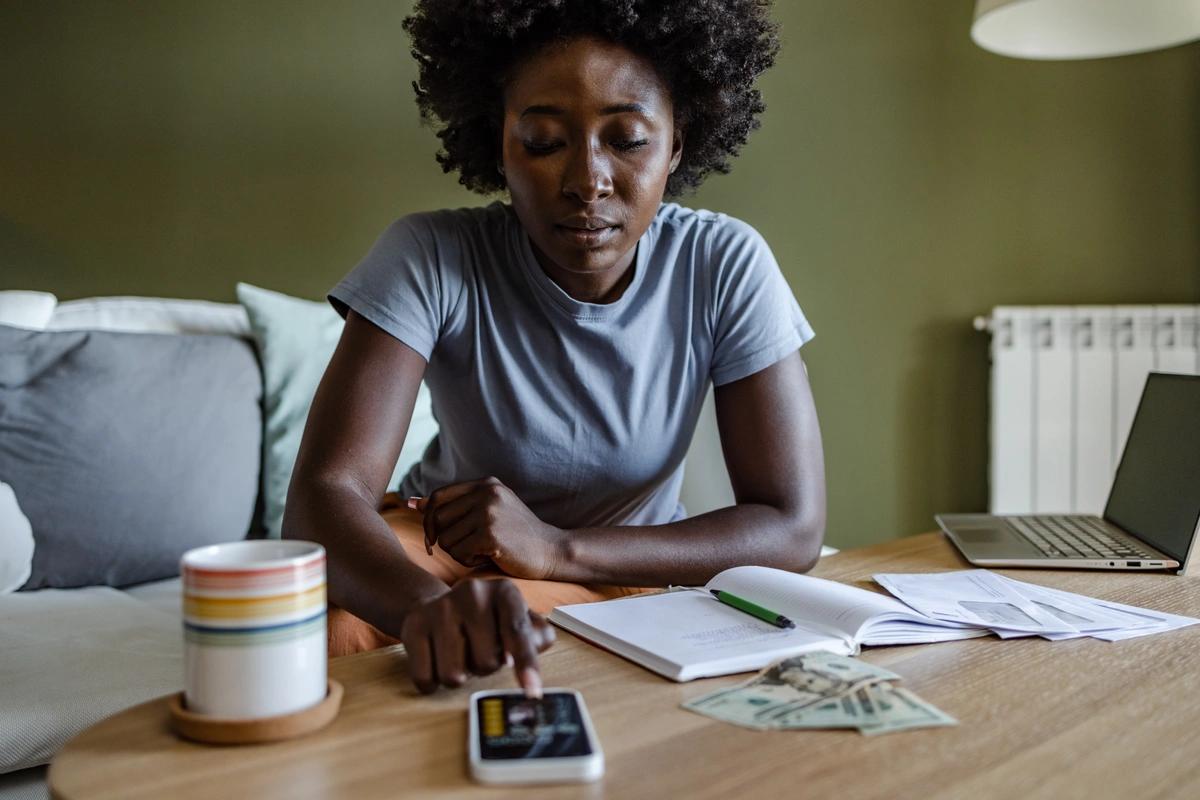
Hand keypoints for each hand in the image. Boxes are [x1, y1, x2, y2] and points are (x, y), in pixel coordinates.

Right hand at [399, 577, 554, 694]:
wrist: (438, 605)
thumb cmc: (488, 620)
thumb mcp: (517, 619)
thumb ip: (536, 636)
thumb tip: (530, 652)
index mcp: (505, 592)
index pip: (518, 632)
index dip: (526, 663)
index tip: (532, 691)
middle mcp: (472, 593)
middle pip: (486, 663)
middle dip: (485, 667)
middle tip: (479, 650)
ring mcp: (440, 608)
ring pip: (454, 675)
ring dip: (460, 675)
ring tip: (460, 654)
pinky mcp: (413, 626)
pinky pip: (425, 678)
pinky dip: (432, 682)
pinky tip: (437, 661)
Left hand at [414, 477, 564, 579]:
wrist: (550, 550)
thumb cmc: (517, 534)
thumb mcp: (489, 510)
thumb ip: (455, 505)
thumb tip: (412, 503)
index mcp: (485, 484)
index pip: (438, 497)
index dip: (429, 519)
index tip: (433, 537)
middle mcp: (486, 493)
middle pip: (437, 518)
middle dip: (444, 539)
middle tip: (465, 548)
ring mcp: (489, 512)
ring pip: (446, 539)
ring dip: (458, 552)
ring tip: (482, 551)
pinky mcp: (490, 534)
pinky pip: (458, 552)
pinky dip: (469, 560)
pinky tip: (488, 557)